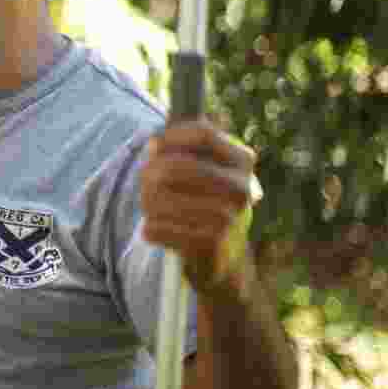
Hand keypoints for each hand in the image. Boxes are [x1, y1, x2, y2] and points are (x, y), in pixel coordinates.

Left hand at [140, 118, 256, 293]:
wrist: (223, 256)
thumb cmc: (203, 200)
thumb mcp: (202, 168)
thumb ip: (180, 149)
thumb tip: (155, 144)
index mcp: (242, 160)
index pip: (203, 132)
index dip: (171, 135)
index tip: (153, 144)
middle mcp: (241, 187)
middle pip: (178, 165)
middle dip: (152, 171)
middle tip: (144, 179)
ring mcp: (228, 217)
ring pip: (163, 197)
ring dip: (147, 201)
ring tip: (149, 205)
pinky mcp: (211, 243)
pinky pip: (161, 227)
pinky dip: (151, 228)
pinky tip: (154, 229)